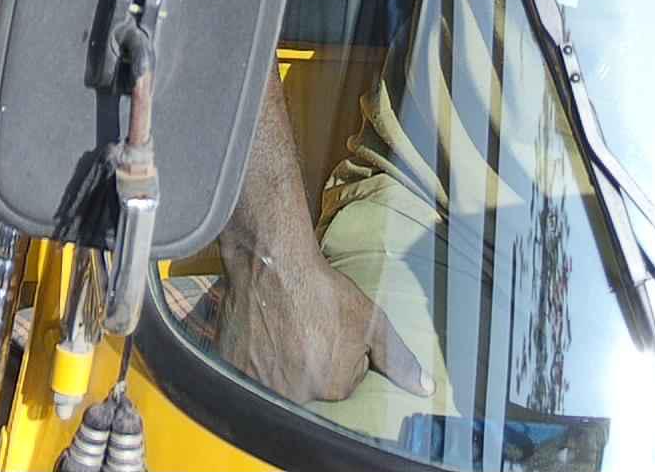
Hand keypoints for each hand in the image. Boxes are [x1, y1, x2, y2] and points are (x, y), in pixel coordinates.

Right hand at [215, 240, 431, 405]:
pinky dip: (252, 356)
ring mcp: (258, 382)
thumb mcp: (370, 320)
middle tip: (305, 327)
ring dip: (279, 361)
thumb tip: (423, 388)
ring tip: (283, 328)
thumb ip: (397, 357)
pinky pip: (245, 372)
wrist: (271, 261)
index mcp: (332, 388)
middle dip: (309, 363)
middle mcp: (293, 394)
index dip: (339, 354)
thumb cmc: (322, 289)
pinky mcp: (232, 367)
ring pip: (276, 379)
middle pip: (308, 386)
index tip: (329, 329)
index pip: (341, 382)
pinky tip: (261, 332)